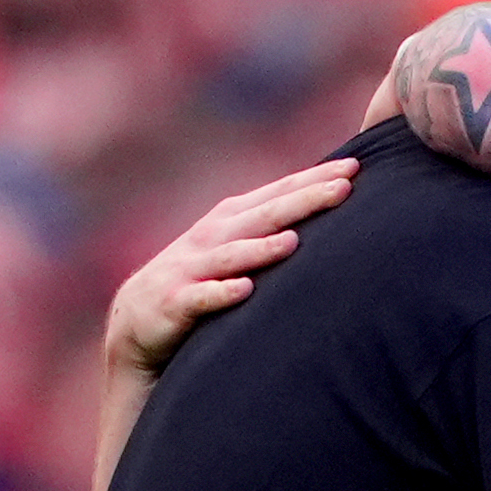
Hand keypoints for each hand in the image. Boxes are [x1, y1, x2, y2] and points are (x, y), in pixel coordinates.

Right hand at [104, 160, 354, 382]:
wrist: (136, 322)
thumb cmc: (199, 281)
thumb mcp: (232, 248)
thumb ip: (270, 230)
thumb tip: (325, 212)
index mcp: (230, 221)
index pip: (278, 195)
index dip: (314, 181)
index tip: (355, 169)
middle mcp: (212, 238)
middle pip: (264, 216)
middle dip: (303, 200)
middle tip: (343, 188)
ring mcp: (191, 269)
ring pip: (232, 256)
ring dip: (262, 249)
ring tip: (294, 241)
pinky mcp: (174, 303)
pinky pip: (200, 299)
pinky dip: (221, 294)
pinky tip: (244, 290)